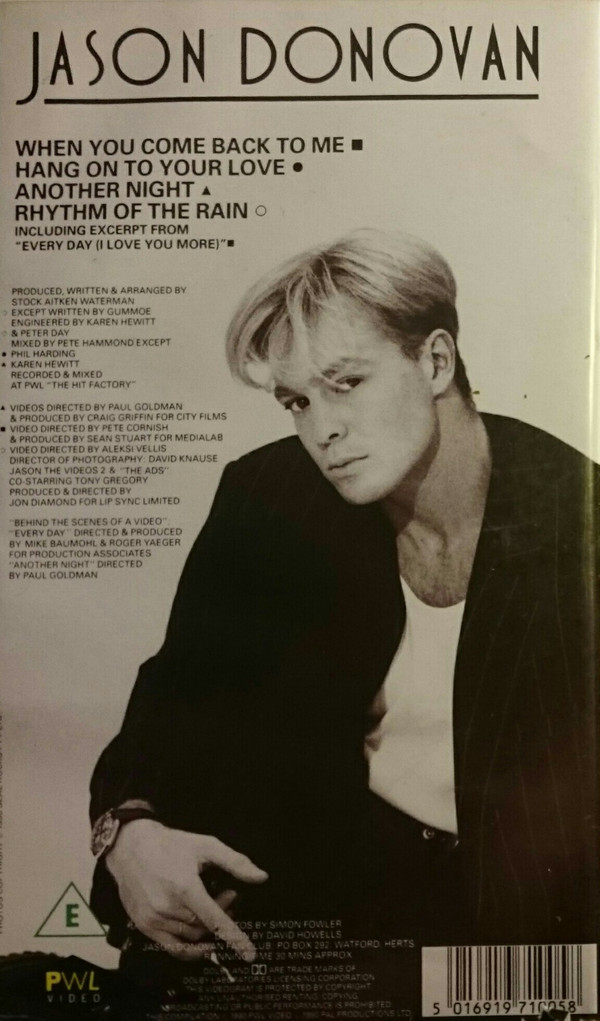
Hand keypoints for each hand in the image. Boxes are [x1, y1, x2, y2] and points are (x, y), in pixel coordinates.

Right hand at [105, 819, 267, 960]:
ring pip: (191, 936)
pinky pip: (173, 948)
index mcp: (185, 887)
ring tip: (211, 905)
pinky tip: (202, 941)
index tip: (250, 954)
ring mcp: (154, 920)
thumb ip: (235, 862)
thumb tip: (261, 877)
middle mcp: (168, 907)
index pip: (215, 920)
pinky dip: (190, 950)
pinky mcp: (145, 926)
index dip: (234, 938)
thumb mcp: (205, 845)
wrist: (130, 847)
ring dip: (207, 927)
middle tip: (228, 895)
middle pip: (206, 926)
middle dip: (223, 913)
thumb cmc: (170, 844)